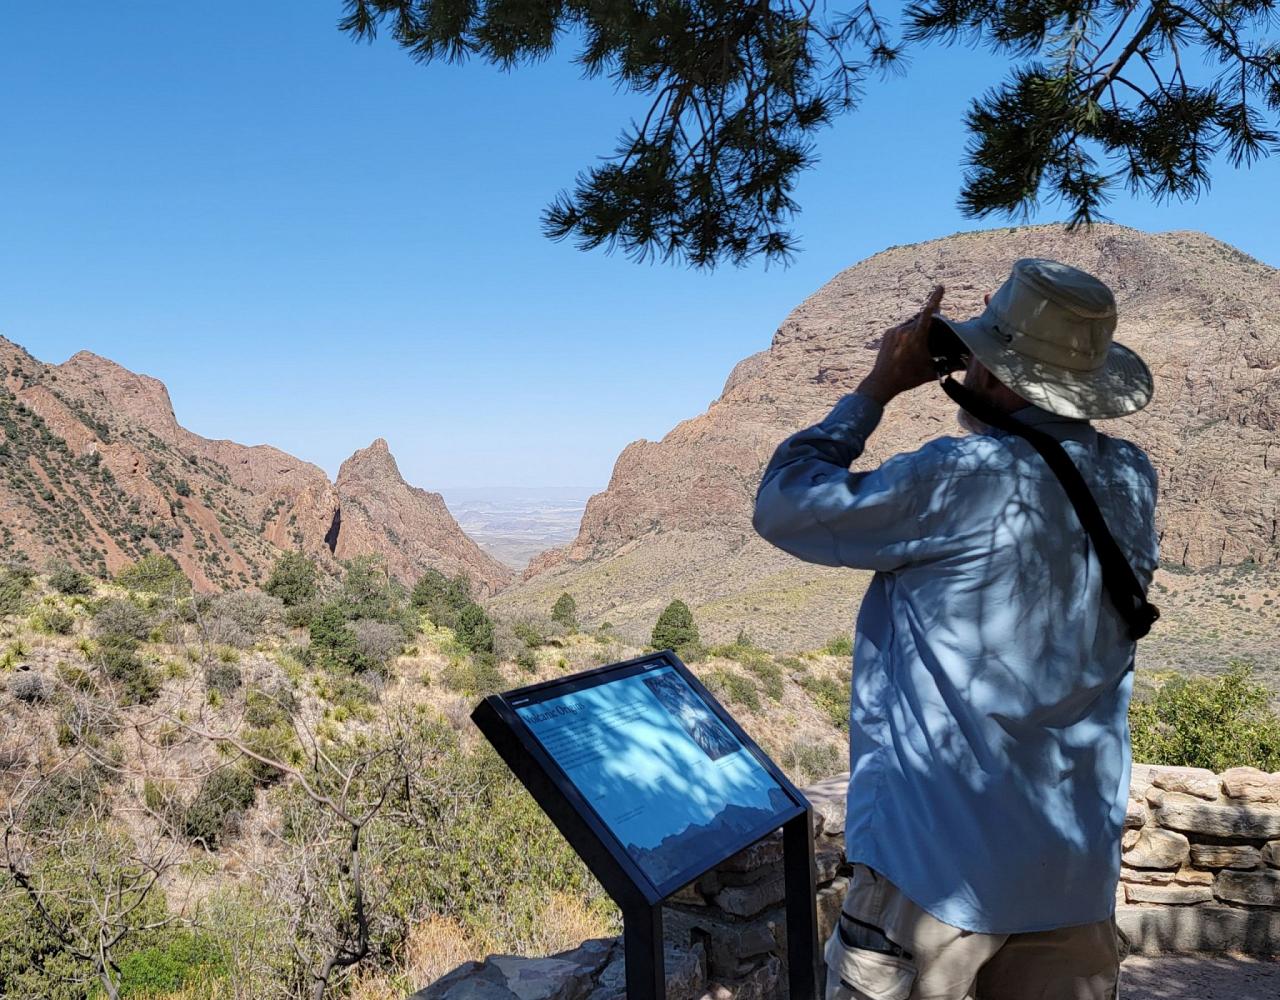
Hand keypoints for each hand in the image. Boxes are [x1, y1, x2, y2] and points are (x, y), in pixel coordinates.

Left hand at [857, 285, 945, 406]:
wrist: (882, 382)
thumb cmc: (908, 378)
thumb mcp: (931, 372)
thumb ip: (950, 366)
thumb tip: (966, 364)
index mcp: (916, 337)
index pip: (928, 313)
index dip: (935, 299)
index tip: (941, 287)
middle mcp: (904, 331)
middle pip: (922, 317)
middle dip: (930, 320)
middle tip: (935, 331)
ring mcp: (894, 331)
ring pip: (911, 322)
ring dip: (918, 327)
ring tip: (919, 344)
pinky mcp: (888, 333)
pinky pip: (902, 327)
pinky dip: (908, 332)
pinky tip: (908, 346)